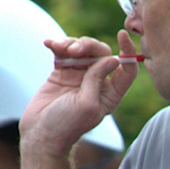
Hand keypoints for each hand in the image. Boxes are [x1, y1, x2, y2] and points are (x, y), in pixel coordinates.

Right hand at [19, 34, 139, 158]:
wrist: (41, 134)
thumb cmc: (66, 125)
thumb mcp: (86, 104)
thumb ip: (97, 80)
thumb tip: (113, 59)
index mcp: (111, 93)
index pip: (127, 69)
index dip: (128, 50)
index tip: (122, 35)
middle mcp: (97, 83)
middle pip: (102, 53)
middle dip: (89, 45)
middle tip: (74, 50)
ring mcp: (79, 75)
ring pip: (82, 49)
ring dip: (71, 43)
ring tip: (59, 48)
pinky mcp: (62, 71)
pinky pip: (63, 52)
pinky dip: (58, 45)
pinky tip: (49, 44)